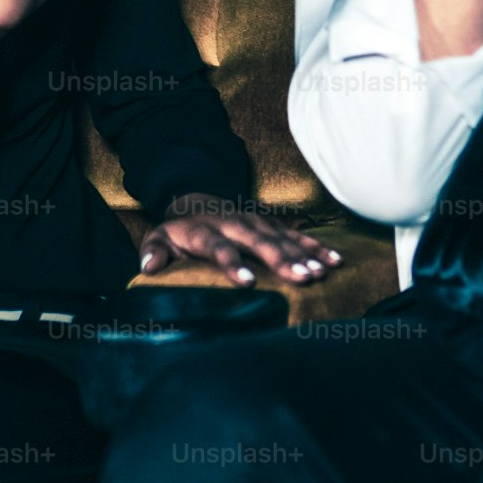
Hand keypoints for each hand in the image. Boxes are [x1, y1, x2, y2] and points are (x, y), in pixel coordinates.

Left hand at [136, 192, 340, 283]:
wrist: (198, 200)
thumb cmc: (179, 231)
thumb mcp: (159, 238)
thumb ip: (154, 251)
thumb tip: (148, 267)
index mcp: (205, 230)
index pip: (219, 246)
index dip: (232, 262)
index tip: (248, 282)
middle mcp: (235, 223)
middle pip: (259, 241)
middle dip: (281, 260)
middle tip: (301, 278)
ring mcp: (257, 222)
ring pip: (282, 238)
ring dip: (303, 255)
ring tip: (321, 273)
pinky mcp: (273, 225)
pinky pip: (298, 235)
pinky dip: (317, 247)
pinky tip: (334, 261)